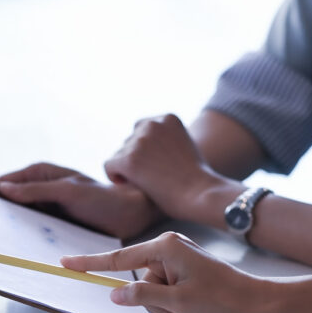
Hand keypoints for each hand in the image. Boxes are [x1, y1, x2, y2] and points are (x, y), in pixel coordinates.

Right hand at [0, 162, 162, 239]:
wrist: (132, 214)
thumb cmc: (103, 198)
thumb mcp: (68, 191)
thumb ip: (36, 189)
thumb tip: (2, 187)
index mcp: (41, 173)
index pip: (5, 182)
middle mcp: (41, 188)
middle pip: (10, 200)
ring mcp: (48, 206)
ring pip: (21, 217)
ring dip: (11, 227)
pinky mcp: (56, 223)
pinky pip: (35, 229)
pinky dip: (27, 236)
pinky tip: (21, 248)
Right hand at [62, 232, 261, 312]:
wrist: (255, 303)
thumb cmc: (222, 298)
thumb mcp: (177, 301)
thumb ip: (141, 296)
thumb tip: (115, 294)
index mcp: (165, 246)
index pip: (118, 258)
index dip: (90, 263)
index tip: (66, 263)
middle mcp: (169, 247)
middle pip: (140, 283)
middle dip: (159, 306)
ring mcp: (177, 258)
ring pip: (154, 293)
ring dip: (171, 311)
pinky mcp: (184, 270)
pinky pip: (167, 293)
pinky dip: (179, 308)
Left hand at [105, 114, 235, 221]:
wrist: (202, 195)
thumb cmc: (197, 179)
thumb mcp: (186, 146)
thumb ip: (166, 140)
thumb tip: (147, 147)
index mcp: (168, 118)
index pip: (141, 128)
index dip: (144, 149)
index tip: (154, 165)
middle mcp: (152, 125)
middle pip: (128, 141)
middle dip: (135, 158)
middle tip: (150, 177)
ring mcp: (140, 142)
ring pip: (119, 155)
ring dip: (128, 170)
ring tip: (147, 183)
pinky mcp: (129, 160)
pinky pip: (109, 166)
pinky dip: (115, 177)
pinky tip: (129, 185)